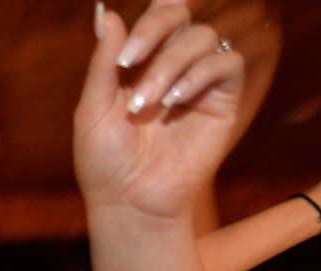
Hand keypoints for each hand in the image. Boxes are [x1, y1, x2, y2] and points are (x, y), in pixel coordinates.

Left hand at [74, 0, 245, 219]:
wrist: (129, 201)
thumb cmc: (105, 160)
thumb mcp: (93, 108)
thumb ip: (103, 62)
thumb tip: (106, 13)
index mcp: (139, 62)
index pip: (156, 16)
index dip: (152, 14)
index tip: (125, 44)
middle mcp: (170, 65)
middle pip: (180, 17)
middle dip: (154, 31)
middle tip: (128, 62)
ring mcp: (198, 81)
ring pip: (202, 38)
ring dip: (169, 65)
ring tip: (146, 104)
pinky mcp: (222, 100)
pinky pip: (227, 64)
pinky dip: (200, 74)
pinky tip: (175, 101)